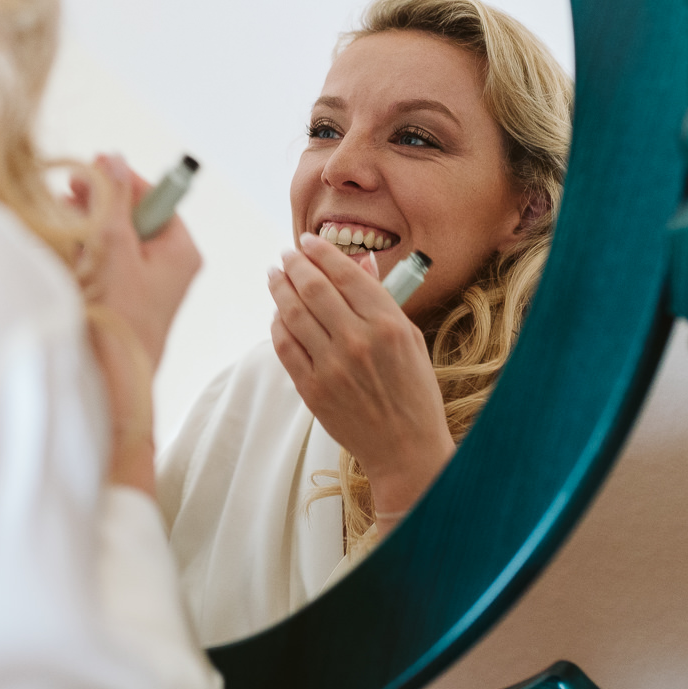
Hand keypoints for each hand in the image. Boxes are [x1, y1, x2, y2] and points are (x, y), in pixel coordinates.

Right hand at [72, 155, 201, 493]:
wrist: (109, 380)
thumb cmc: (119, 318)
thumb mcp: (114, 248)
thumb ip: (112, 200)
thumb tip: (113, 159)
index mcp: (180, 249)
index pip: (154, 197)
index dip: (120, 181)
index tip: (89, 169)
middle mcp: (167, 265)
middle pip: (132, 215)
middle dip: (98, 204)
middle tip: (67, 195)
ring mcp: (145, 283)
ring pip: (113, 238)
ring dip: (87, 228)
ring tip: (62, 224)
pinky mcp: (123, 298)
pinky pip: (104, 262)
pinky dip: (84, 253)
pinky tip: (65, 253)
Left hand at [268, 232, 454, 529]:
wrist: (404, 447)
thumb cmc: (413, 390)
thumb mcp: (410, 338)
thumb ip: (382, 299)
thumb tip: (359, 262)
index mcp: (388, 324)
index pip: (345, 273)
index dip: (322, 252)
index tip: (308, 240)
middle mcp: (358, 341)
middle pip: (313, 288)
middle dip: (295, 264)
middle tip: (286, 255)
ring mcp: (331, 366)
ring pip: (293, 313)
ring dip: (279, 288)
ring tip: (274, 275)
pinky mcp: (312, 388)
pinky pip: (284, 346)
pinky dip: (277, 325)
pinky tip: (277, 313)